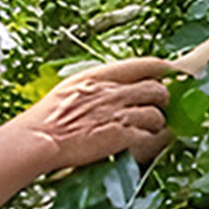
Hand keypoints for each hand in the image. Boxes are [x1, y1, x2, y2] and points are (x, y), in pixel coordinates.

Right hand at [14, 57, 172, 171]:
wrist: (39, 139)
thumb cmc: (47, 118)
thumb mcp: (70, 90)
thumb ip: (95, 87)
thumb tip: (112, 89)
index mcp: (99, 76)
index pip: (141, 65)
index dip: (161, 68)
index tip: (170, 70)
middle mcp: (113, 92)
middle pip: (156, 89)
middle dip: (162, 99)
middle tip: (161, 105)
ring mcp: (119, 114)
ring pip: (156, 115)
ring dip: (157, 123)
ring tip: (152, 129)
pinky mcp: (122, 137)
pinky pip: (150, 137)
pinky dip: (154, 141)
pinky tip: (151, 143)